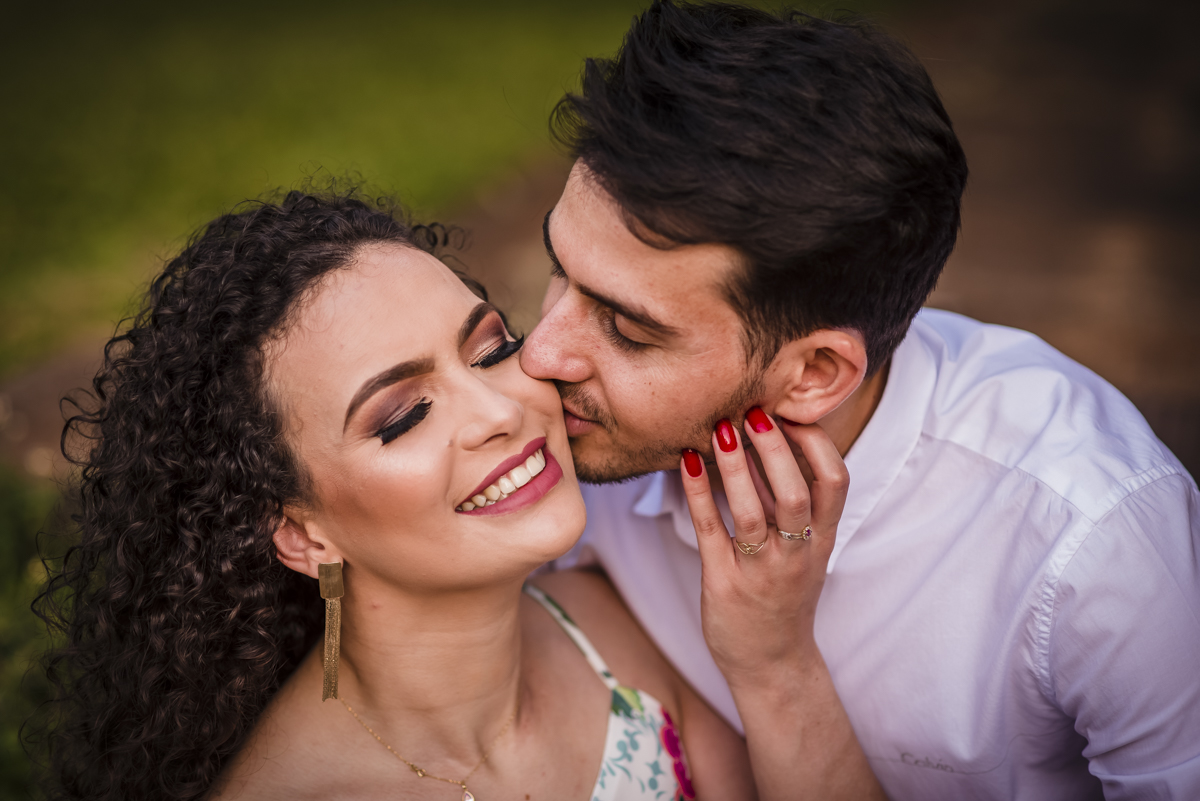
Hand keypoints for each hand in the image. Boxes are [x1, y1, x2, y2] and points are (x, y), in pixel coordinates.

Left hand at [680, 408, 848, 685]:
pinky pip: (710, 530)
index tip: (793, 413)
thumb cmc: (785, 595)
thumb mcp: (806, 550)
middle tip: (753, 412)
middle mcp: (796, 554)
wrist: (771, 663)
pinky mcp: (723, 582)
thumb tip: (773, 438)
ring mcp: (760, 570)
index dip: (817, 443)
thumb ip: (794, 502)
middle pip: (796, 493)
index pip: (836, 482)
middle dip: (774, 449)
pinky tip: (686, 462)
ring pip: (752, 513)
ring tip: (720, 429)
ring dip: (734, 467)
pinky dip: (697, 493)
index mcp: (822, 540)